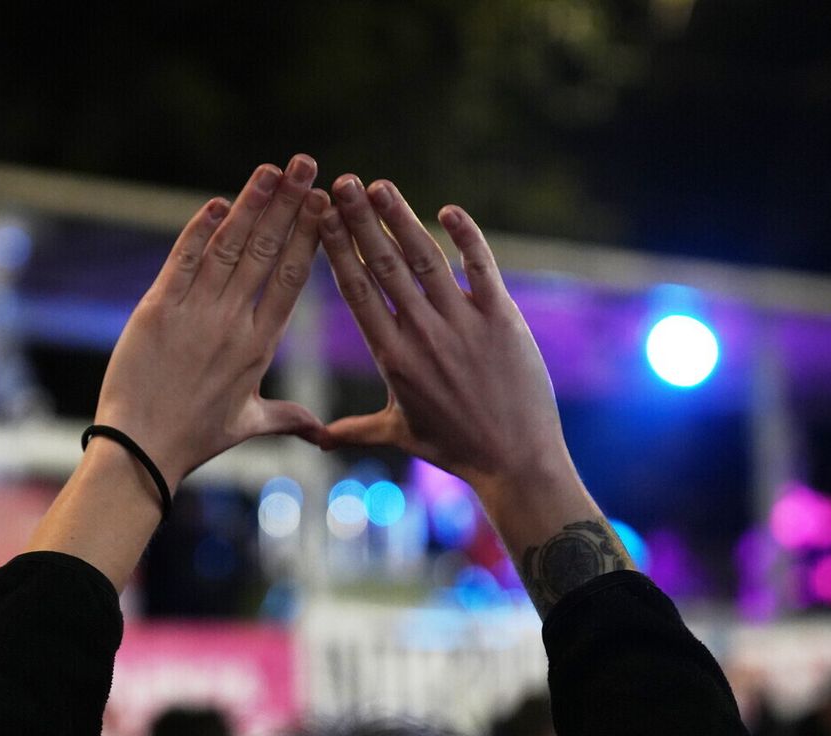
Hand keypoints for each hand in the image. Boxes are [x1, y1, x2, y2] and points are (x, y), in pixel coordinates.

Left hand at [93, 154, 328, 493]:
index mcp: (260, 345)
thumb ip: (287, 418)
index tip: (323, 203)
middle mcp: (233, 323)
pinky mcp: (157, 310)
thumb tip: (321, 434)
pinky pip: (183, 261)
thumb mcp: (248, 424)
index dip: (308, 236)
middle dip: (289, 204)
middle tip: (307, 164)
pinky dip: (199, 230)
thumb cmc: (194, 439)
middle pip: (268, 252)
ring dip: (252, 205)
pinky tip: (220, 203)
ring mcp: (195, 314)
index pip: (292, 278)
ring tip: (273, 170)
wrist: (140, 449)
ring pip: (230, 248)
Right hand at [316, 176, 569, 495]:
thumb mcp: (397, 433)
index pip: (356, 291)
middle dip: (360, 220)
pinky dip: (466, 236)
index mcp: (391, 356)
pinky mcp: (502, 318)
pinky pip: (481, 266)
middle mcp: (422, 333)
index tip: (321, 218)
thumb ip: (353, 429)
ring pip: (425, 258)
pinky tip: (448, 210)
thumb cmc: (454, 447)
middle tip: (341, 182)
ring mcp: (463, 323)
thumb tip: (315, 441)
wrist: (514, 459)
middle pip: (383, 264)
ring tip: (378, 186)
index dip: (336, 250)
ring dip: (401, 218)